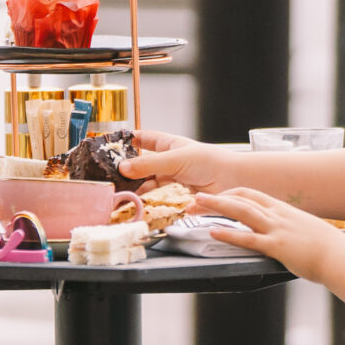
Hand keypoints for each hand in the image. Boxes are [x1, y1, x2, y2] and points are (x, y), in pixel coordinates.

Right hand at [119, 130, 240, 192]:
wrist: (233, 183)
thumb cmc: (210, 162)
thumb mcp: (175, 159)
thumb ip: (148, 164)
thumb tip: (123, 167)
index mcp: (169, 145)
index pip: (145, 139)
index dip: (130, 140)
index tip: (113, 143)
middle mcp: (170, 162)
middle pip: (143, 165)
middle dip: (128, 170)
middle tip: (111, 176)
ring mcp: (174, 179)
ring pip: (149, 184)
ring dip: (136, 189)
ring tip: (120, 195)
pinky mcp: (178, 197)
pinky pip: (159, 200)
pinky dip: (148, 203)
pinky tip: (137, 205)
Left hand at [193, 187, 342, 282]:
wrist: (340, 256)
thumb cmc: (326, 247)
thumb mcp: (304, 229)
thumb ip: (288, 228)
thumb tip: (280, 233)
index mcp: (283, 209)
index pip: (252, 194)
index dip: (231, 193)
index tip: (218, 195)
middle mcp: (277, 215)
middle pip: (241, 199)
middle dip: (217, 197)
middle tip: (196, 197)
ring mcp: (276, 229)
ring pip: (241, 212)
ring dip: (217, 207)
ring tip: (197, 205)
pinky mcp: (277, 246)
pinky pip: (248, 238)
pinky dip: (229, 233)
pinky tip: (213, 231)